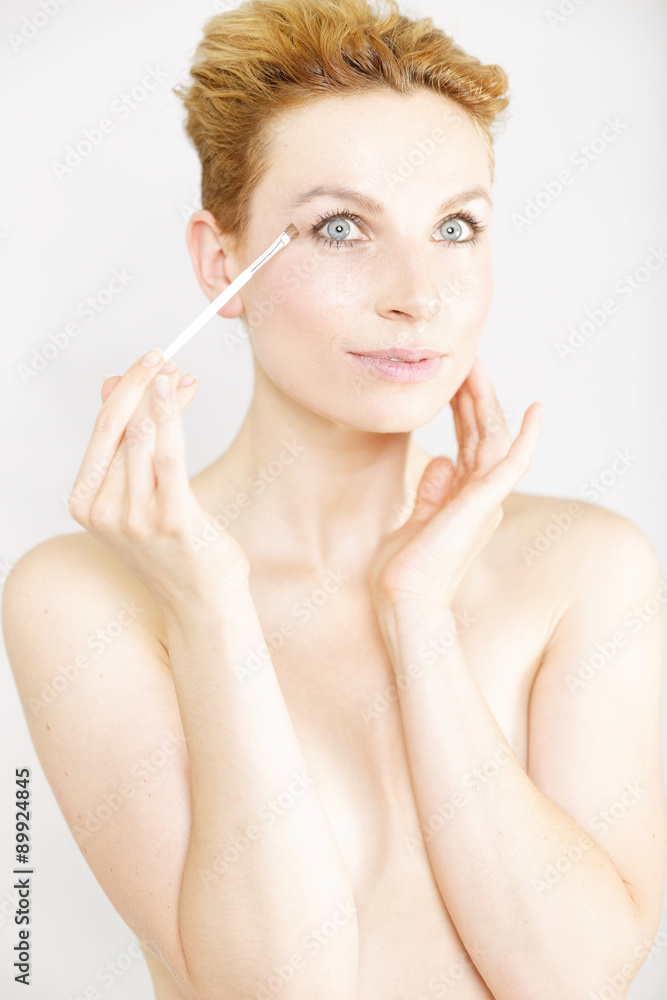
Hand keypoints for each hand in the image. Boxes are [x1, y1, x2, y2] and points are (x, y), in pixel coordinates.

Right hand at [68, 351, 250, 613]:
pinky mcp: (171, 518)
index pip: (102, 431)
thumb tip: (114, 385)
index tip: (147, 363)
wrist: (201, 604)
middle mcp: (104, 511)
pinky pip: (168, 454)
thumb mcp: (137, 498)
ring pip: (144, 435)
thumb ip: (123, 446)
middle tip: (164, 356)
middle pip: (120, 427)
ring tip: (183, 376)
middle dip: (142, 384)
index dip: (125, 390)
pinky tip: (178, 388)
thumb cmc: (173, 550)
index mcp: (85, 504)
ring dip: (164, 396)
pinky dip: (171, 414)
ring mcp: (135, 517)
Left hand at [368, 358, 543, 609]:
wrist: (404, 600)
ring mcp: (486, 499)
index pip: (469, 443)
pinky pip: (514, 463)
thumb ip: (431, 493)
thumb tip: (440, 461)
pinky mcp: (485, 502)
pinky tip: (536, 410)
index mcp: (466, 500)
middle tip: (466, 361)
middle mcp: (482, 497)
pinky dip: (528, 437)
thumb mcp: (413, 521)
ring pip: (494, 438)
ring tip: (475, 366)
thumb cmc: (404, 570)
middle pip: (483, 434)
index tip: (453, 382)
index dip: (463, 411)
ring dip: (487, 401)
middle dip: (474, 396)